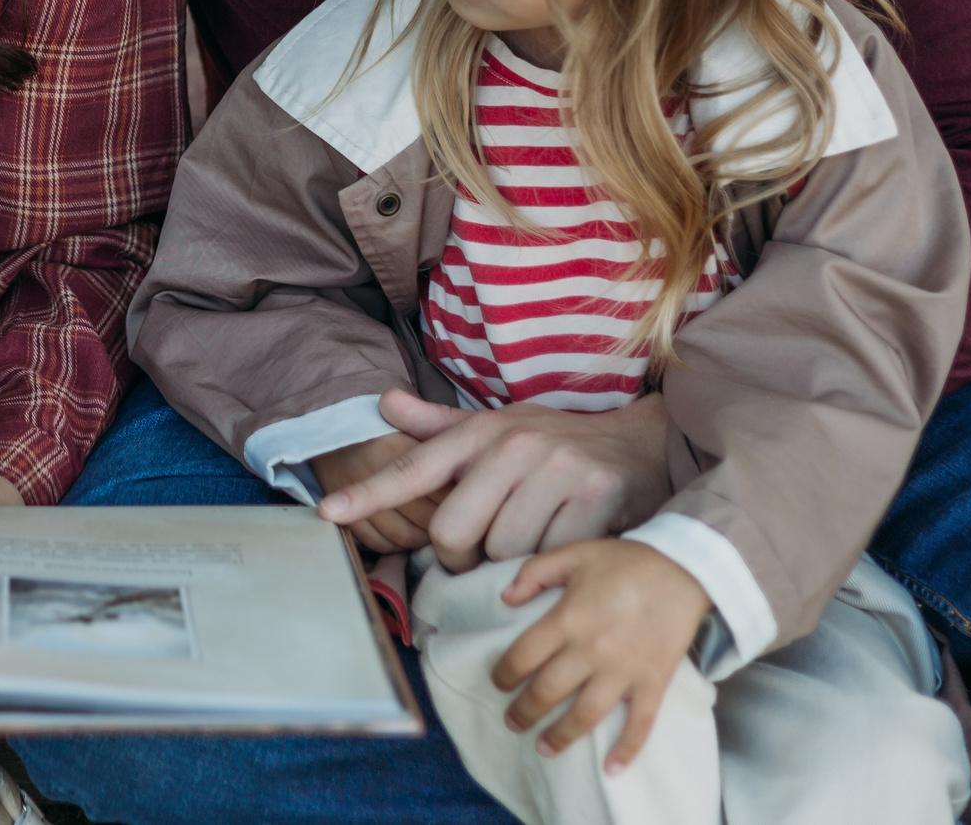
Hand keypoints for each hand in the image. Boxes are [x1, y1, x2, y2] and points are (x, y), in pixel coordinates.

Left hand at [318, 389, 672, 572]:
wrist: (642, 444)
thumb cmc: (557, 443)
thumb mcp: (499, 426)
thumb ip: (440, 426)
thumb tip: (383, 402)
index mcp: (482, 432)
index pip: (414, 467)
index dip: (368, 492)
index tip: (328, 512)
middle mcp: (515, 446)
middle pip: (450, 528)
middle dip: (456, 555)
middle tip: (475, 555)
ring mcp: (556, 472)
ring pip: (498, 550)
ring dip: (504, 565)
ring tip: (524, 547)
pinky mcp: (594, 500)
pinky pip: (545, 558)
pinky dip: (543, 568)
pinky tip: (556, 550)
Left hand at [492, 539, 711, 771]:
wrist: (685, 568)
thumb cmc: (626, 561)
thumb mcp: (574, 553)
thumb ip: (534, 572)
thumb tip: (504, 598)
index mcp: (567, 618)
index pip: (523, 656)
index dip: (504, 674)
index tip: (497, 684)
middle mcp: (591, 650)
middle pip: (547, 691)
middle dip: (524, 712)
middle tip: (513, 723)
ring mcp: (623, 670)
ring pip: (585, 715)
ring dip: (561, 736)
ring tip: (544, 748)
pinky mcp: (653, 682)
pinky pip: (640, 723)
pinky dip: (627, 750)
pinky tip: (612, 770)